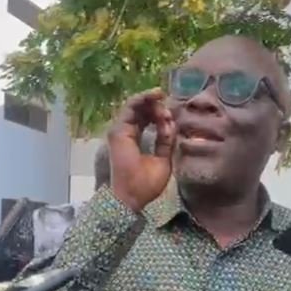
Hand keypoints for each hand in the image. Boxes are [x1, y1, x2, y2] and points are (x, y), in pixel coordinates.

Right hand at [107, 88, 176, 211]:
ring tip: (161, 95)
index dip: (159, 114)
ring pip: (134, 106)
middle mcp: (126, 133)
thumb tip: (171, 124)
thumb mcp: (163, 159)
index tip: (172, 114)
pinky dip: (142, 100)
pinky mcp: (119, 130)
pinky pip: (130, 108)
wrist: (133, 196)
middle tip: (168, 100)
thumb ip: (166, 141)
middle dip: (155, 104)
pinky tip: (154, 97)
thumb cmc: (146, 183)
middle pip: (140, 111)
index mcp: (135, 140)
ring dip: (149, 100)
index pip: (146, 120)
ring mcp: (121, 131)